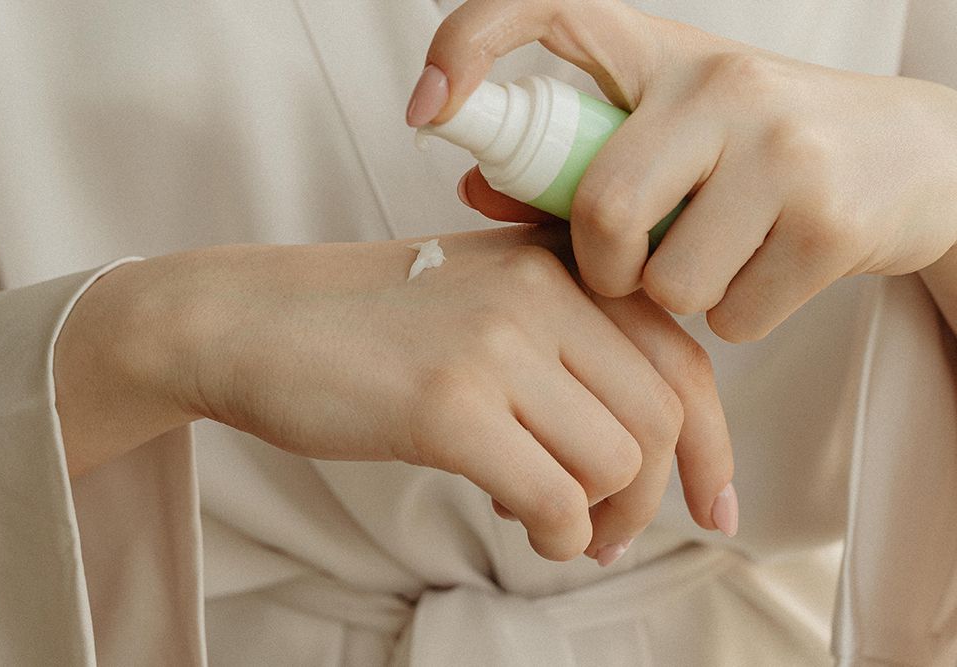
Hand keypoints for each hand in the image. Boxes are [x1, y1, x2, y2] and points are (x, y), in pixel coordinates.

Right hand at [55, 225, 733, 563]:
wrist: (254, 320)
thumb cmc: (369, 327)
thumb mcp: (484, 305)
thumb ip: (567, 353)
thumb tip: (640, 455)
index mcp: (557, 265)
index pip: (681, 359)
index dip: (711, 444)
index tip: (714, 505)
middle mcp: (540, 291)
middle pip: (660, 417)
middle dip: (649, 497)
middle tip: (609, 532)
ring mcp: (494, 343)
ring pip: (615, 461)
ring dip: (593, 517)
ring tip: (548, 519)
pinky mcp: (448, 403)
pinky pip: (553, 495)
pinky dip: (554, 533)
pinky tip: (522, 525)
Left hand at [413, 0, 956, 340]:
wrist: (910, 157)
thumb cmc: (759, 147)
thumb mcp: (668, 130)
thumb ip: (571, 161)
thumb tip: (473, 181)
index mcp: (663, 51)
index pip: (547, 9)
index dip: (469, 45)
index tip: (428, 108)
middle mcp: (720, 84)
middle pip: (602, 207)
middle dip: (601, 265)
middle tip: (626, 265)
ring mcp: (782, 148)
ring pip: (668, 279)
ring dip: (676, 293)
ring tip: (717, 254)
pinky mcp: (831, 220)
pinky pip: (731, 313)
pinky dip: (734, 314)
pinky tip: (766, 270)